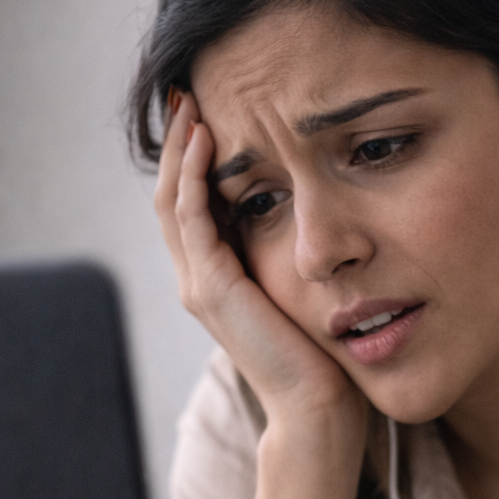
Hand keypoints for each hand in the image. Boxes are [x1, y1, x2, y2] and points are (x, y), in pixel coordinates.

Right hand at [155, 94, 364, 440]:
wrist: (318, 408)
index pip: (194, 205)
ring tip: (192, 102)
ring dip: (181, 148)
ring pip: (173, 201)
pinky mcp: (211, 289)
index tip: (213, 109)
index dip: (196, 158)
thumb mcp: (308, 292)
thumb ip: (297, 257)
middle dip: (180, 142)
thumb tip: (323, 219)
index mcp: (220, 280)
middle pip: (173, 195)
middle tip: (189, 90)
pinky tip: (210, 138)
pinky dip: (194, 174)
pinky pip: (191, 217)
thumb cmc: (325, 358)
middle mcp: (200, 280)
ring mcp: (200, 285)